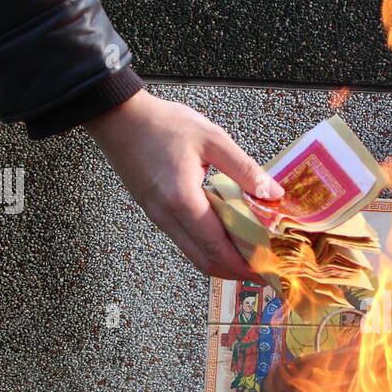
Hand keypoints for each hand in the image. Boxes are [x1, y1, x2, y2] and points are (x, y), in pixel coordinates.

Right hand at [85, 90, 284, 280]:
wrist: (119, 118)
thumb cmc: (161, 124)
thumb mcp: (212, 139)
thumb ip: (245, 169)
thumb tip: (273, 193)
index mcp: (183, 200)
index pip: (217, 247)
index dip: (244, 265)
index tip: (266, 271)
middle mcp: (167, 217)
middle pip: (205, 261)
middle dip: (235, 272)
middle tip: (262, 272)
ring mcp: (159, 218)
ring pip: (194, 255)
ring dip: (222, 262)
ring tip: (249, 257)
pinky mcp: (156, 214)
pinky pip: (185, 241)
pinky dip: (207, 248)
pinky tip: (226, 239)